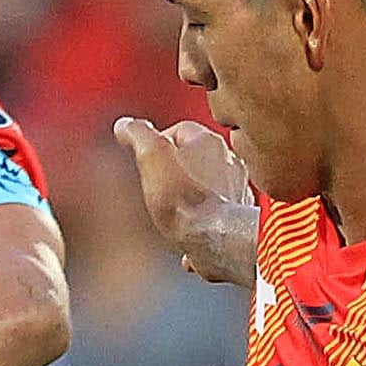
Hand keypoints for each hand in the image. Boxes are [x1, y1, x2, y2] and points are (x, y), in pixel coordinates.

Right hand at [110, 117, 257, 285]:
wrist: (216, 241)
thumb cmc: (186, 203)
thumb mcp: (152, 159)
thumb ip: (139, 135)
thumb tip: (126, 124)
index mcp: (207, 140)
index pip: (178, 129)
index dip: (157, 143)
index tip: (144, 159)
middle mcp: (228, 158)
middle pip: (195, 154)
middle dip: (176, 165)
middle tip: (157, 182)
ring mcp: (237, 185)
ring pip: (208, 179)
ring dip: (191, 188)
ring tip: (173, 204)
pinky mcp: (239, 211)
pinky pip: (217, 205)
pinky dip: (204, 211)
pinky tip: (190, 223)